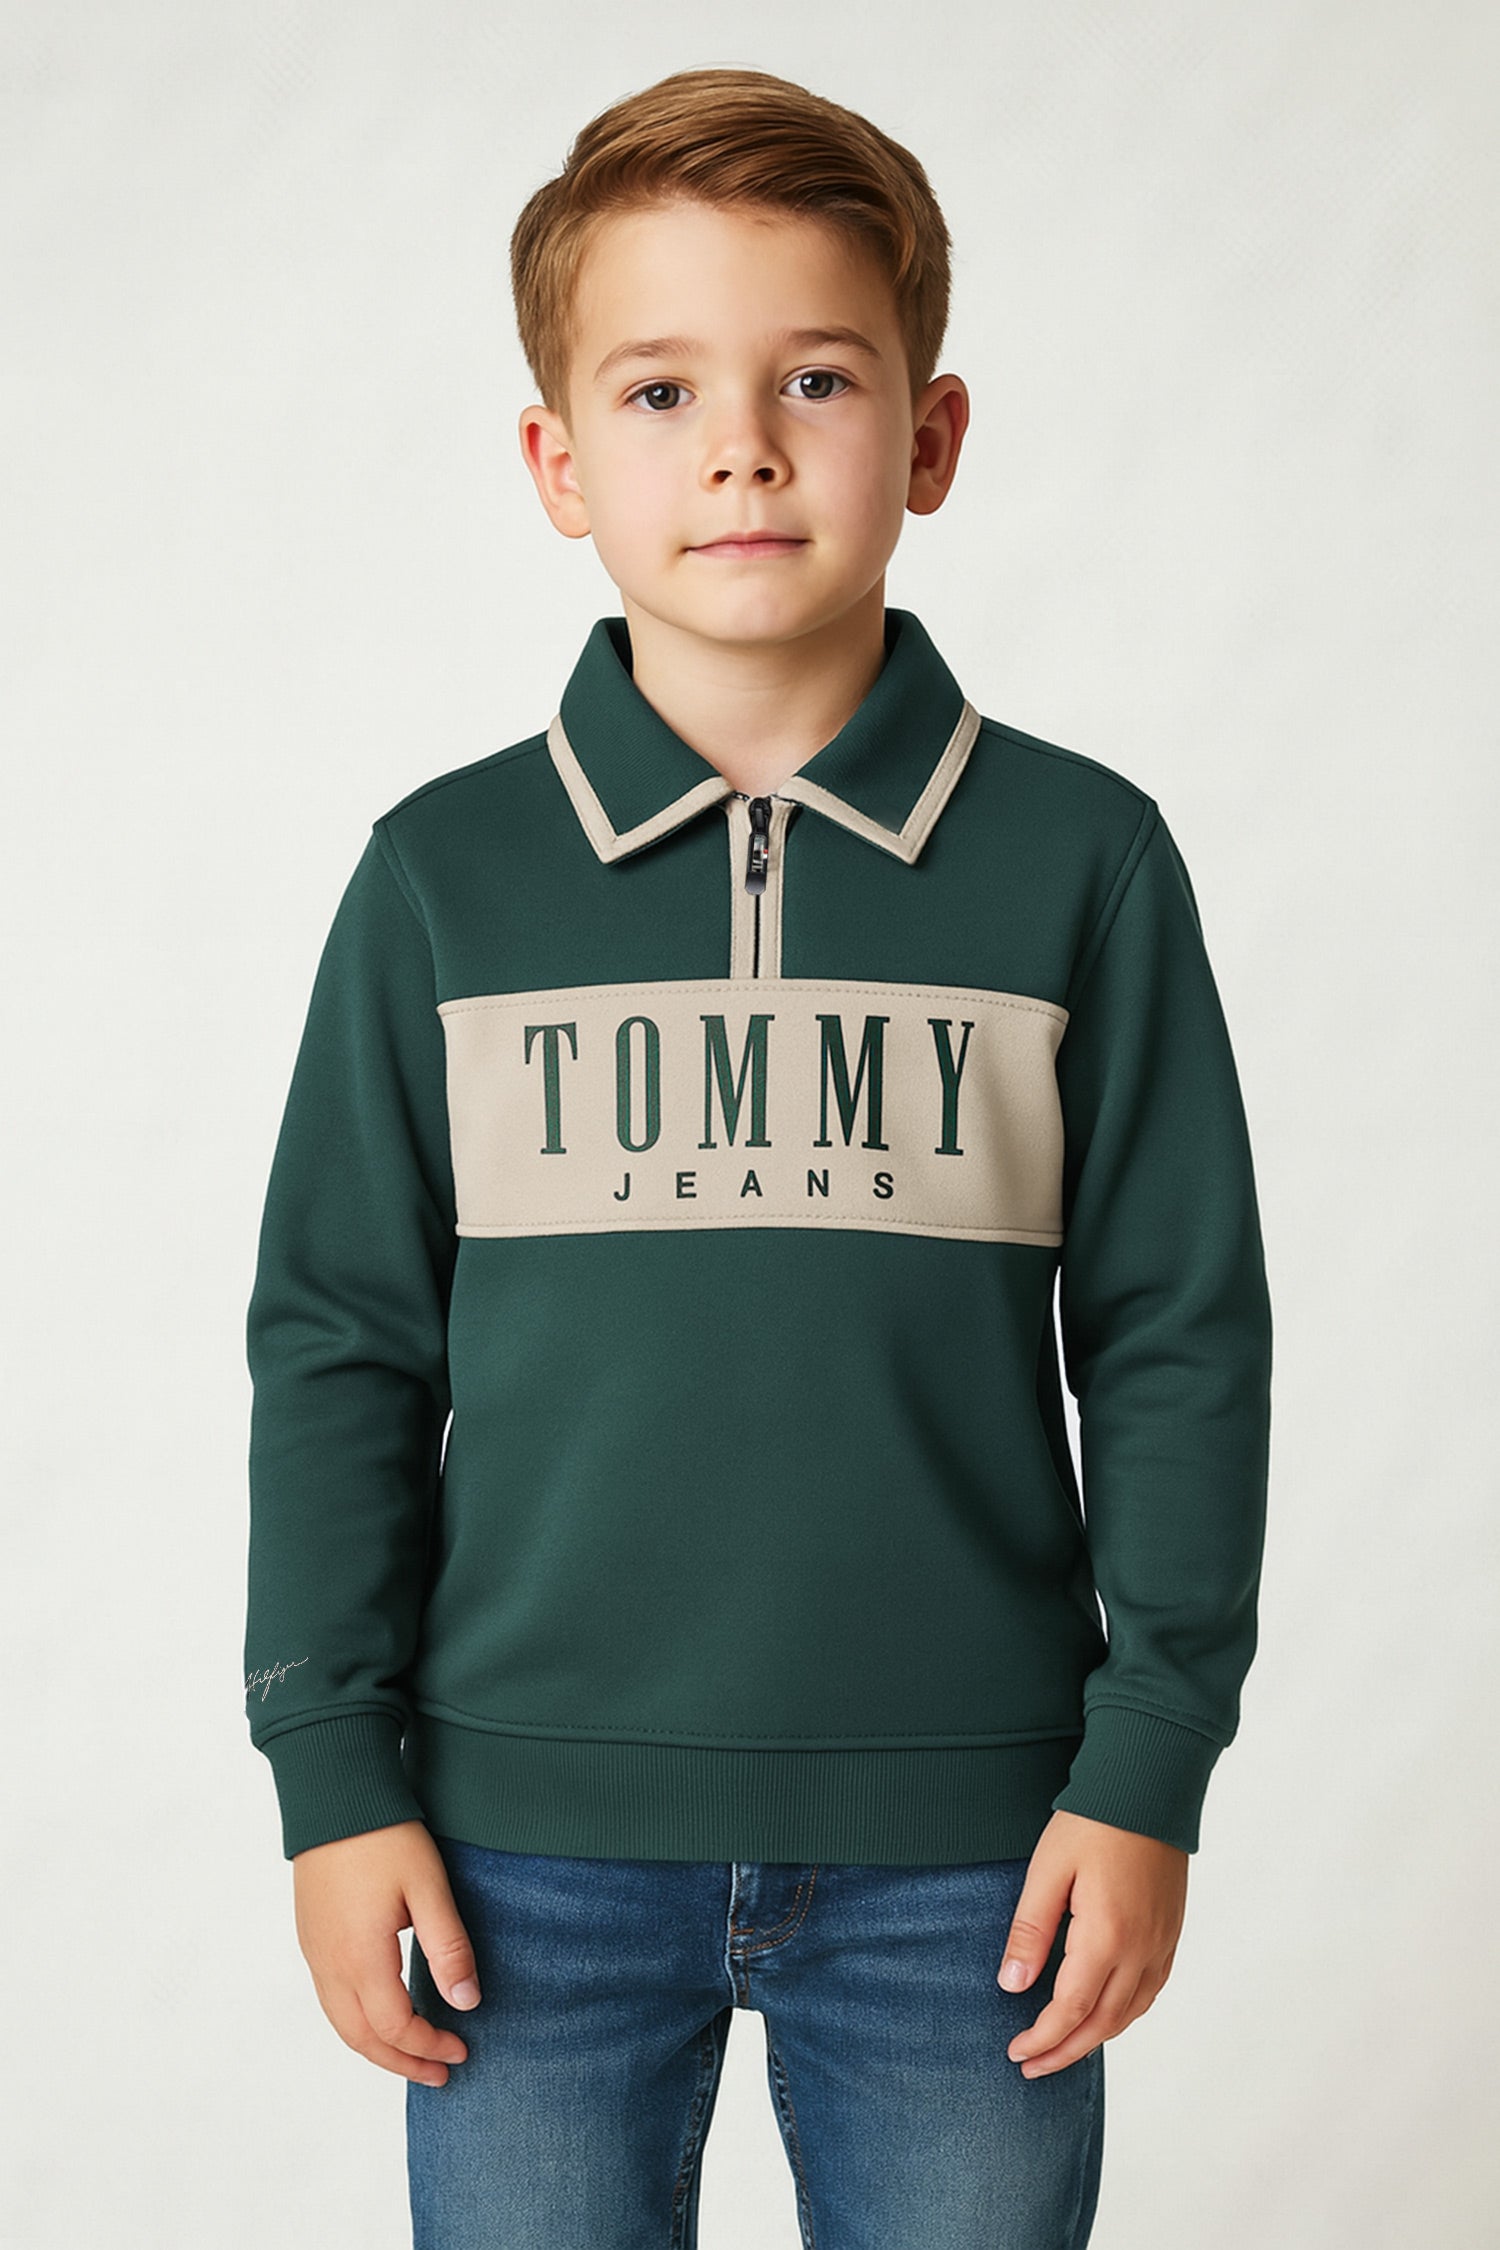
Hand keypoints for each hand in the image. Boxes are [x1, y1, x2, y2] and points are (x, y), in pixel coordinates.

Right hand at [292, 1819, 481, 2084]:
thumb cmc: (384, 1837)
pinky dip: (357, 2023)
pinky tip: (379, 2015)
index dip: (430, 2046)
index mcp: (361, 1959)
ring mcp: (314, 1952)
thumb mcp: (428, 1888)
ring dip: (376, 2048)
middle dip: (402, 2063)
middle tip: (439, 2074)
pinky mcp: (310, 1937)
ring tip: (411, 2055)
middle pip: (362, 2040)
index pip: (396, 2028)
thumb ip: (448, 1948)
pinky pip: (329, 2000)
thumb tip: (468, 2003)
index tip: (462, 2049)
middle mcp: (330, 1965)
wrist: (334, 1795)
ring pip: (341, 2024)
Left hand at [996, 1808, 1187, 2075]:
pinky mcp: (1171, 1932)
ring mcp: (1162, 1943)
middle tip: (1031, 2066)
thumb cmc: (1093, 1822)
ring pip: (1130, 2013)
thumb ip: (1030, 1931)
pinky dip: (1124, 2014)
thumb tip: (1012, 1985)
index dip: (1042, 2039)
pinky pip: (1150, 1991)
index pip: (1070, 2010)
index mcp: (1107, 1938)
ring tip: (1062, 2049)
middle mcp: (1141, 1950)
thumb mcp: (1049, 1870)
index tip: (1015, 2053)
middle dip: (1064, 2051)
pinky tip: (1105, 2014)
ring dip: (1095, 2039)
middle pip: (1102, 2024)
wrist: (1149, 1787)